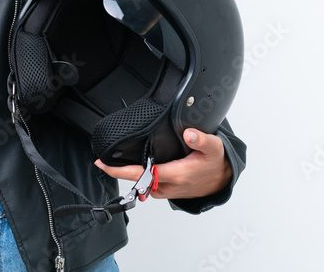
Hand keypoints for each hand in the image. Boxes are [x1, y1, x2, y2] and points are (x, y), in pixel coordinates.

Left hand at [93, 128, 232, 199]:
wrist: (222, 179)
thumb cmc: (215, 164)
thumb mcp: (214, 148)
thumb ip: (201, 140)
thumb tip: (189, 134)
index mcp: (176, 174)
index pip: (142, 173)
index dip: (120, 171)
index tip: (103, 164)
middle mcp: (168, 185)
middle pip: (136, 180)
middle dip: (118, 172)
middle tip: (102, 160)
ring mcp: (166, 190)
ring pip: (140, 184)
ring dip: (127, 175)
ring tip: (114, 162)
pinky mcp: (166, 191)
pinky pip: (146, 186)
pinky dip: (138, 177)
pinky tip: (132, 167)